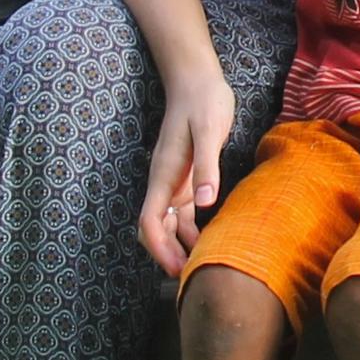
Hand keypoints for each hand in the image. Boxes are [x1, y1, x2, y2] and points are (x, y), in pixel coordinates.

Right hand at [136, 69, 239, 273]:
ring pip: (171, 223)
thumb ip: (207, 166)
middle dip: (168, 254)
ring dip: (180, 244)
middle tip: (190, 279)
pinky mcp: (188, 176)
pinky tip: (208, 240)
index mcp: (164, 175)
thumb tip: (204, 202)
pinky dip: (191, 229)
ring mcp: (175, 181)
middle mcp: (165, 182)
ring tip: (200, 266)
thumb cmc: (203, 103)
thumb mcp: (209, 131)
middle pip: (157, 228)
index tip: (175, 268)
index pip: (150, 221)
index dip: (158, 248)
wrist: (199, 81)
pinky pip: (184, 211)